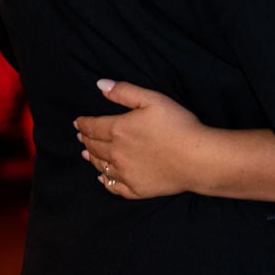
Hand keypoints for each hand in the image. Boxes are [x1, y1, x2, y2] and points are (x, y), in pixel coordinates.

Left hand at [73, 80, 205, 199]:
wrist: (197, 159)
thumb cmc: (178, 125)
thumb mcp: (152, 99)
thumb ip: (124, 92)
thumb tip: (100, 85)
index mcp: (118, 130)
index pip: (93, 127)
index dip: (84, 123)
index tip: (78, 122)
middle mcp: (117, 154)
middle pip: (94, 147)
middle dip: (86, 140)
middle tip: (81, 136)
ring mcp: (126, 174)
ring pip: (101, 166)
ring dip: (92, 158)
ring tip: (86, 153)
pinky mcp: (136, 189)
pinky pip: (114, 187)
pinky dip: (105, 181)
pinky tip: (102, 178)